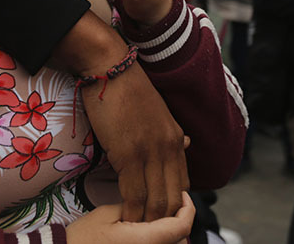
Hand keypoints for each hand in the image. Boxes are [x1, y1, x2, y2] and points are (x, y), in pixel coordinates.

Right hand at [66, 192, 194, 243]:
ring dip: (171, 232)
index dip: (188, 208)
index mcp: (145, 241)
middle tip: (171, 202)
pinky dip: (160, 240)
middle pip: (181, 238)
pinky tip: (148, 230)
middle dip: (180, 220)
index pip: (182, 226)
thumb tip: (155, 200)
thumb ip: (136, 206)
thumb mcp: (108, 213)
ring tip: (158, 217)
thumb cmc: (82, 238)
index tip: (182, 195)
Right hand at [82, 63, 188, 221]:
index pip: (183, 184)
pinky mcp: (128, 153)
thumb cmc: (127, 88)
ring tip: (137, 234)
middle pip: (173, 198)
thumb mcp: (158, 111)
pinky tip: (125, 220)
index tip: (165, 223)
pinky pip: (133, 193)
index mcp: (176, 139)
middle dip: (165, 221)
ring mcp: (150, 151)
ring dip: (147, 222)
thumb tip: (183, 144)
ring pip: (155, 200)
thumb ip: (169, 133)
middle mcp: (169, 147)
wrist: (109, 67)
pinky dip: (131, 211)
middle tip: (154, 235)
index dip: (175, 208)